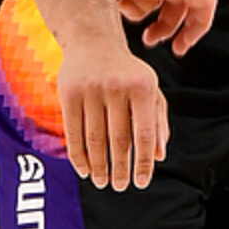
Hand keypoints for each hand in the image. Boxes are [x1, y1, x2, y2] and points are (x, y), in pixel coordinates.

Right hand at [57, 41, 168, 189]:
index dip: (144, 162)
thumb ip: (158, 121)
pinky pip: (74, 133)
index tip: (142, 182)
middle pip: (119, 140)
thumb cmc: (127, 72)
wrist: (94, 41)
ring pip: (95, 139)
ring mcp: (91, 89)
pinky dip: (79, 156)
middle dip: (120, 169)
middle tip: (120, 186)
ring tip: (103, 181)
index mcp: (143, 86)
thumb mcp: (150, 89)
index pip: (144, 133)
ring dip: (99, 166)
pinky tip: (84, 170)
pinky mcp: (69, 93)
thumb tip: (158, 156)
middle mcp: (117, 86)